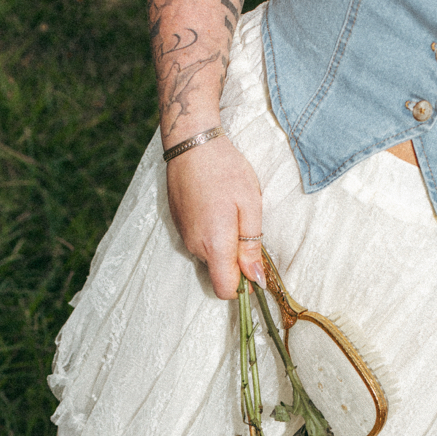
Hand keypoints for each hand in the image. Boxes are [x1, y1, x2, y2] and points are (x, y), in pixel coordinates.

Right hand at [166, 136, 264, 298]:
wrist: (191, 144)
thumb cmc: (225, 170)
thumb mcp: (250, 206)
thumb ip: (252, 246)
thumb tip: (256, 279)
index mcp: (215, 245)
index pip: (226, 290)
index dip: (243, 286)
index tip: (254, 267)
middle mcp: (196, 247)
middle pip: (219, 273)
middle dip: (236, 262)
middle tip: (246, 228)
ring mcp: (184, 237)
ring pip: (210, 257)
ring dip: (224, 245)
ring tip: (230, 213)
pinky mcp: (179, 226)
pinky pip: (199, 242)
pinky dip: (211, 234)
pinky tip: (216, 208)